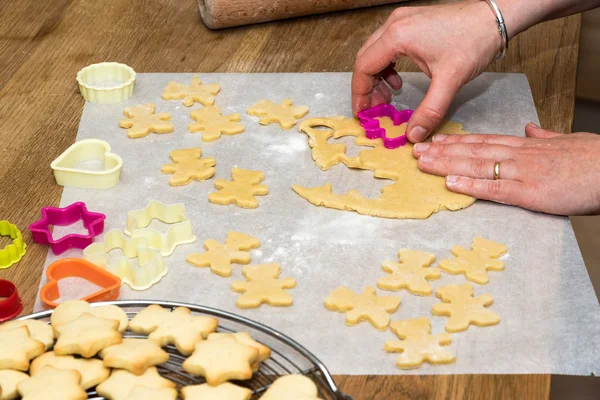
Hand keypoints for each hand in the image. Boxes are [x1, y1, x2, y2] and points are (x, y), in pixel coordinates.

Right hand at [352, 2, 501, 141]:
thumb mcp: (450, 80)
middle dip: (367, 87)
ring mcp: (402, 21)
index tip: (363, 114)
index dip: (360, 94)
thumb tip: (412, 136)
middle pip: (365, 59)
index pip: (364, 67)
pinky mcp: (411, 22)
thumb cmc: (474, 41)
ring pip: (375, 52)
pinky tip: (400, 81)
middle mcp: (394, 24)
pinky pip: (388, 46)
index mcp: (397, 36)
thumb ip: (429, 111)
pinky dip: (388, 66)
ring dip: (377, 77)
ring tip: (388, 98)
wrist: (496, 17)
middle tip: (375, 110)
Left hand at [412, 123, 599, 215]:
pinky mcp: (530, 192)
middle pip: (473, 150)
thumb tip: (529, 128)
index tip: (436, 140)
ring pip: (477, 165)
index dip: (457, 141)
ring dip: (447, 164)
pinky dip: (470, 185)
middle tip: (416, 150)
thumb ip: (545, 135)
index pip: (484, 141)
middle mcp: (519, 155)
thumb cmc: (595, 158)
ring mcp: (522, 172)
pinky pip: (494, 188)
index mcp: (527, 145)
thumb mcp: (568, 139)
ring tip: (423, 162)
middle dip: (442, 150)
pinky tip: (449, 183)